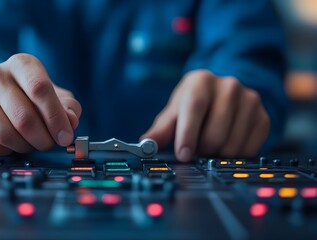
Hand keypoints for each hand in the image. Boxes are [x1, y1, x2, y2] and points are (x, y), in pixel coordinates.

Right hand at [0, 53, 80, 154]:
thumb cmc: (33, 96)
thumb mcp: (57, 95)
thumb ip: (68, 108)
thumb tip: (71, 122)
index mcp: (21, 64)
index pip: (39, 89)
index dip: (55, 117)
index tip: (65, 137)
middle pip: (23, 117)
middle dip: (43, 139)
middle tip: (51, 144)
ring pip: (5, 134)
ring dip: (26, 147)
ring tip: (34, 143)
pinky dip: (9, 151)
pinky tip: (15, 143)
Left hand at [141, 70, 269, 161]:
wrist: (222, 96)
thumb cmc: (192, 106)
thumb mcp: (174, 113)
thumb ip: (160, 130)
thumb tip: (144, 144)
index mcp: (201, 81)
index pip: (195, 107)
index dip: (187, 134)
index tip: (183, 155)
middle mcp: (229, 86)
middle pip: (215, 132)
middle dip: (202, 149)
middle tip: (196, 150)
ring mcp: (250, 100)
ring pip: (232, 144)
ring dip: (217, 155)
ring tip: (210, 146)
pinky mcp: (263, 117)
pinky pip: (248, 149)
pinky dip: (234, 156)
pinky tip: (226, 146)